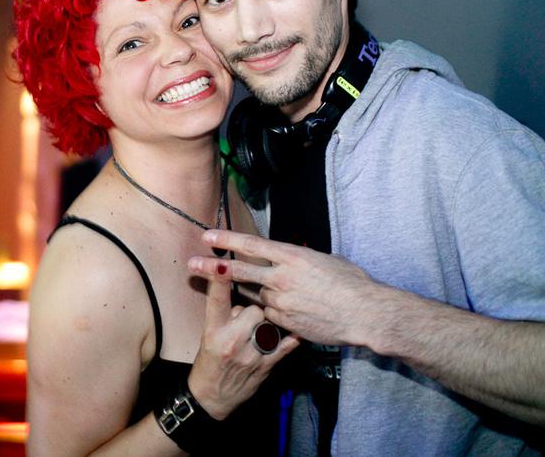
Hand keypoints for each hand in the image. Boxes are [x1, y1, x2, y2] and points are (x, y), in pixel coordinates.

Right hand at [186, 256, 298, 419]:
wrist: (213, 395)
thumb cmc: (209, 360)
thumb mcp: (207, 334)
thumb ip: (224, 312)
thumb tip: (236, 289)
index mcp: (213, 331)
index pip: (217, 300)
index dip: (219, 280)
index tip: (222, 262)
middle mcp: (231, 342)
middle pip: (254, 309)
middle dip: (254, 309)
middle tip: (249, 316)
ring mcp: (250, 355)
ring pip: (269, 324)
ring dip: (267, 323)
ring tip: (259, 330)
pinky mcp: (266, 366)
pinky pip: (285, 344)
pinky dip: (291, 336)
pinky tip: (295, 330)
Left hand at [199, 230, 386, 346]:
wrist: (365, 313)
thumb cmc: (352, 283)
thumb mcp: (325, 260)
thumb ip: (300, 260)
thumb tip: (290, 257)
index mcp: (291, 256)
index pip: (251, 244)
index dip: (227, 239)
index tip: (207, 235)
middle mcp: (281, 277)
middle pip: (239, 270)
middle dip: (212, 267)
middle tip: (192, 264)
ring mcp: (281, 302)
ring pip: (255, 296)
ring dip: (249, 293)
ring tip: (249, 289)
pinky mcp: (285, 322)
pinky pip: (269, 316)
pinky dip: (269, 313)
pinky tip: (281, 310)